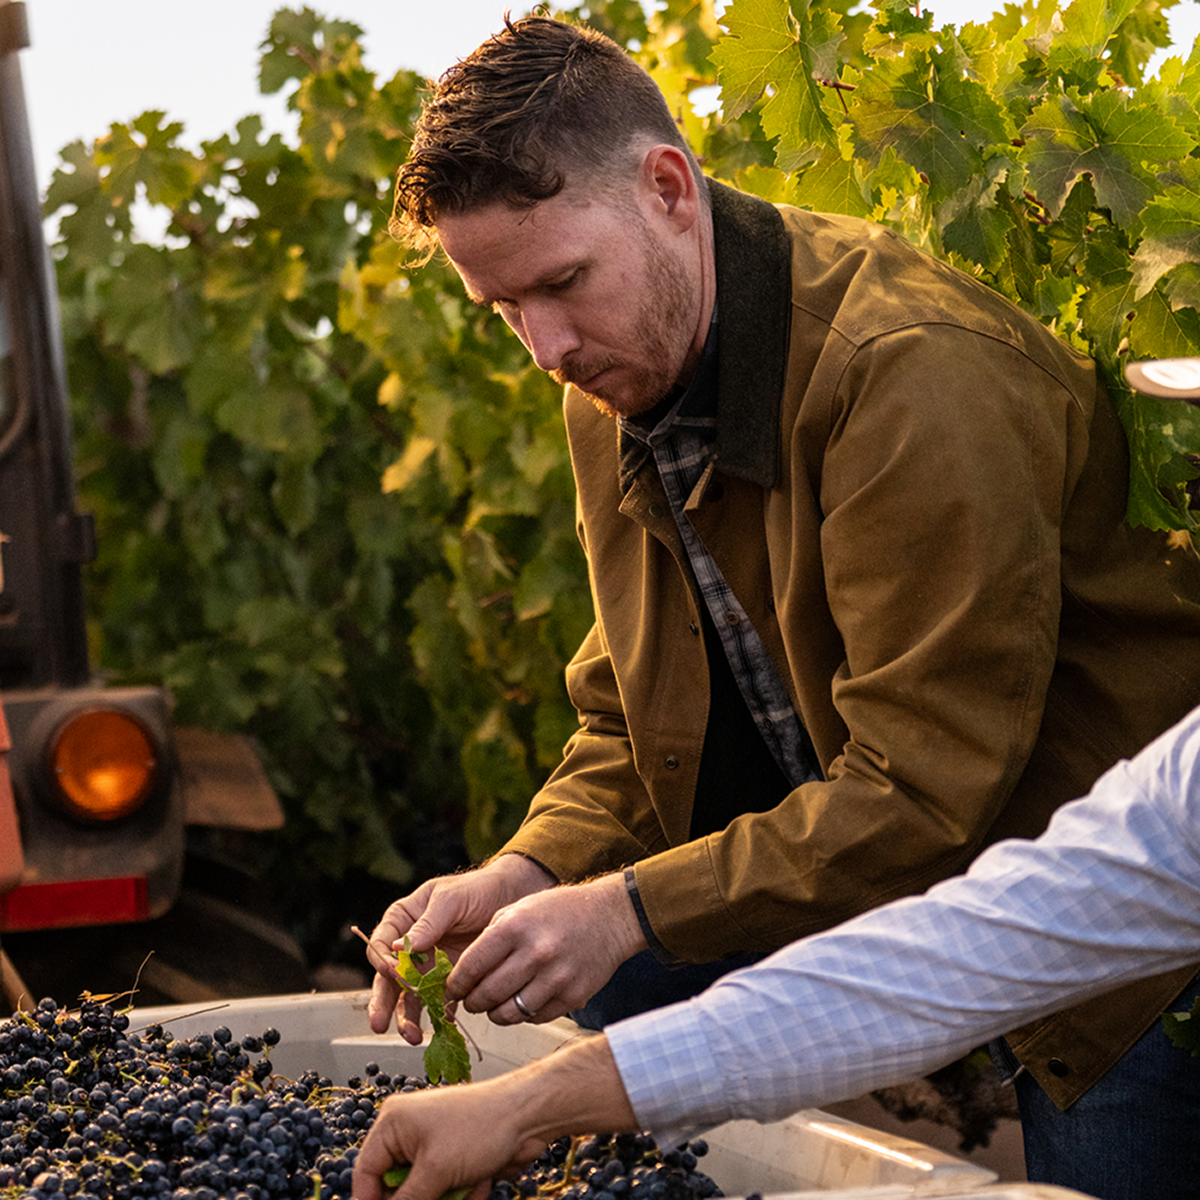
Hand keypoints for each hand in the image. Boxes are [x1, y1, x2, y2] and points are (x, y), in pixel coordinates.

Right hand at [351, 1037, 636, 1199]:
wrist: (528, 1116)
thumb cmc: (480, 1128)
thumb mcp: (435, 1171)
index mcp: (393, 1124)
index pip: (366, 1173)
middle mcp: (408, 1133)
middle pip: (396, 1188)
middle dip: (422, 1198)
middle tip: (442, 1195)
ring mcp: (433, 1147)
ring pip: (424, 1194)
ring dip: (448, 1198)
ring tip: (468, 1185)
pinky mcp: (454, 1159)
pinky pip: (446, 1191)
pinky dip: (463, 1194)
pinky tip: (480, 1182)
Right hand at [366, 855, 555, 1042]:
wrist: (513, 898)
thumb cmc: (478, 889)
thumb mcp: (451, 898)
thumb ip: (427, 922)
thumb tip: (401, 947)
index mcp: (403, 920)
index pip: (381, 944)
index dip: (382, 961)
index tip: (391, 973)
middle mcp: (412, 947)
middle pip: (388, 978)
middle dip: (383, 1003)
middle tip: (380, 1023)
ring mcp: (430, 966)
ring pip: (410, 997)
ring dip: (408, 1018)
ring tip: (412, 1035)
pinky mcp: (450, 981)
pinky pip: (439, 1003)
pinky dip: (438, 1018)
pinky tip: (441, 1028)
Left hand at [445, 872, 647, 1024]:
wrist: (611, 917)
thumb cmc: (561, 911)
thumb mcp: (520, 908)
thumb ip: (491, 936)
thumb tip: (463, 970)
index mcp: (517, 926)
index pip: (472, 965)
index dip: (457, 982)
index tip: (453, 988)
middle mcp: (536, 953)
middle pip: (487, 994)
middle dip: (472, 1002)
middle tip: (471, 1000)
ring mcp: (557, 977)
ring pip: (509, 1013)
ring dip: (495, 1013)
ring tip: (495, 1005)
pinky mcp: (573, 996)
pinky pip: (535, 1018)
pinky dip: (523, 1014)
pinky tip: (523, 1001)